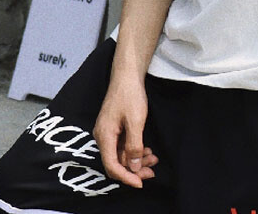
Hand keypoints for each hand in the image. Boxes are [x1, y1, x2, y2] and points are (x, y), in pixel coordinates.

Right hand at [93, 72, 158, 187]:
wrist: (127, 74)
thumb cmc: (130, 94)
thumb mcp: (135, 121)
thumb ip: (134, 146)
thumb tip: (133, 167)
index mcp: (104, 135)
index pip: (112, 165)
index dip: (126, 177)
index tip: (141, 182)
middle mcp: (103, 136)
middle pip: (116, 162)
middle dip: (134, 169)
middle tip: (151, 171)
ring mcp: (108, 131)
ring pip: (121, 154)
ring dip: (137, 160)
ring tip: (153, 159)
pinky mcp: (114, 127)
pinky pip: (123, 145)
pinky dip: (135, 150)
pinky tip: (148, 150)